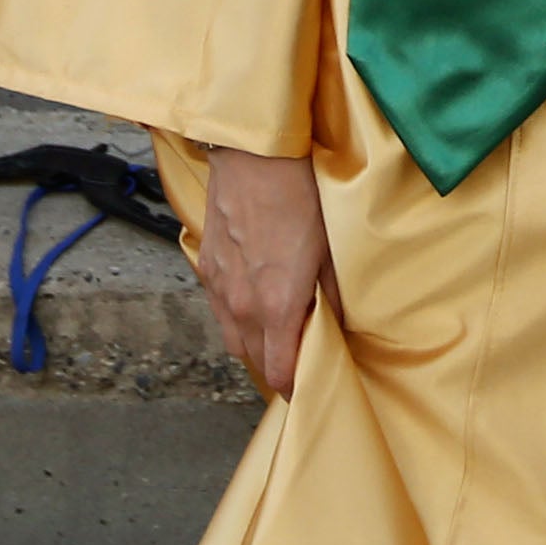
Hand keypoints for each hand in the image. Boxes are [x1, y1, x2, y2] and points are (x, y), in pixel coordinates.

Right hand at [192, 146, 331, 398]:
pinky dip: (236, 318)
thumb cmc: (298, 197)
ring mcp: (219, 287)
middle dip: (275, 368)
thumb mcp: (329, 249)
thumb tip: (338, 322)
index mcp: (276, 306)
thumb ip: (331, 295)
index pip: (280, 370)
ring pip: (232, 338)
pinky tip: (253, 303)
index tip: (307, 388)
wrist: (253, 156)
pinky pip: (220, 309)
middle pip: (254, 360)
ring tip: (275, 338)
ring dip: (253, 345)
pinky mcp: (207, 266)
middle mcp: (242, 305)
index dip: (294, 386)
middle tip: (296, 364)